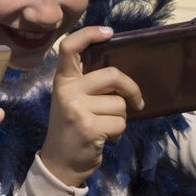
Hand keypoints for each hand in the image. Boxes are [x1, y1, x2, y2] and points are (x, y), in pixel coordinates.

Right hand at [40, 25, 144, 185]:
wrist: (59, 163)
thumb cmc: (72, 128)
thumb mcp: (72, 101)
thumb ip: (89, 85)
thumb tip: (122, 76)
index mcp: (63, 81)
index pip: (70, 47)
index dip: (90, 34)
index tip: (109, 32)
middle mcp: (66, 91)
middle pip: (112, 75)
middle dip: (131, 89)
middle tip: (136, 102)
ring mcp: (76, 108)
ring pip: (120, 104)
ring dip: (121, 118)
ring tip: (103, 126)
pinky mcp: (89, 127)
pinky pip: (121, 123)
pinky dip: (118, 132)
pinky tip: (103, 137)